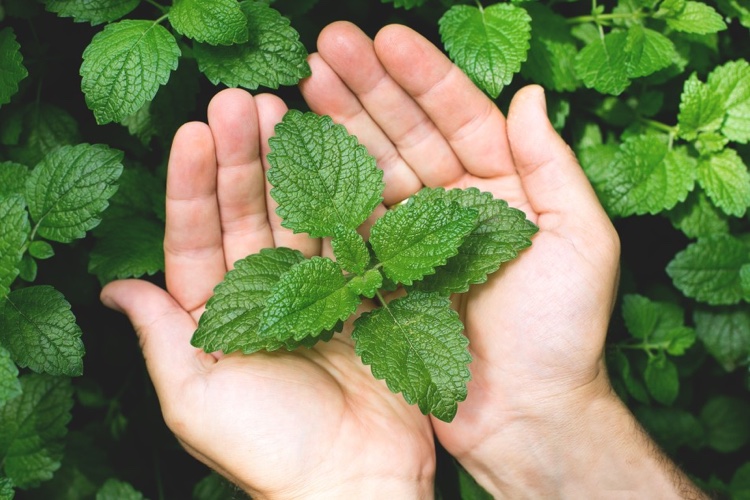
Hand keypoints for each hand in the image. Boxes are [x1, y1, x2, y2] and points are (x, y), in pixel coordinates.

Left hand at [100, 89, 434, 498]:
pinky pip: (348, 236)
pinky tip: (336, 152)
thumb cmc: (270, 448)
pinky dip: (343, 196)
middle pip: (245, 215)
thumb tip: (115, 289)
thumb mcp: (195, 399)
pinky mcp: (360, 293)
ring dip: (287, 164)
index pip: (195, 238)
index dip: (191, 185)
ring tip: (282, 107)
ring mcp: (314, 291)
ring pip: (296, 216)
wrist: (356, 476)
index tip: (194, 132)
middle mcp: (262, 296)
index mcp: (214, 317)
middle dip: (240, 158)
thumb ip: (160, 337)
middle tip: (241, 101)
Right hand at [300, 22, 702, 496]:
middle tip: (328, 46)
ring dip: (343, 124)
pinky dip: (331, 186)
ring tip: (305, 82)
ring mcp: (418, 239)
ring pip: (376, 168)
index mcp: (506, 188)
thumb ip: (552, 164)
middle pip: (409, 132)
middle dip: (370, 87)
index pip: (460, 116)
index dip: (424, 76)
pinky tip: (303, 150)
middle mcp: (458, 205)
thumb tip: (529, 94)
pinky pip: (357, 221)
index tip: (384, 38)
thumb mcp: (580, 240)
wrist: (525, 411)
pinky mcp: (388, 274)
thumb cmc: (562, 331)